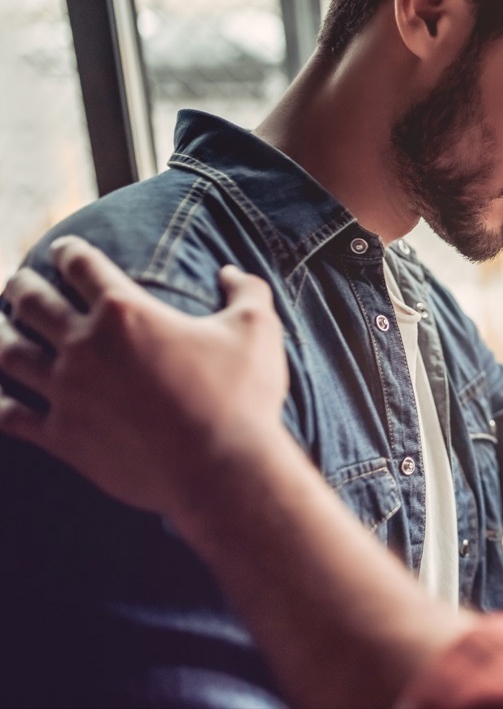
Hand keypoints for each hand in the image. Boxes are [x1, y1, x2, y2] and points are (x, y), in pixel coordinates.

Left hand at [0, 236, 286, 515]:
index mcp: (126, 311)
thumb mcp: (258, 329)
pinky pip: (12, 416)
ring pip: (9, 355)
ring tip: (2, 331)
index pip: (81, 265)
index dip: (70, 251)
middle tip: (19, 284)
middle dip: (22, 286)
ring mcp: (68, 394)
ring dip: (2, 337)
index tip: (65, 249)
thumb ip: (246, 290)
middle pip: (31, 302)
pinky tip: (2, 399)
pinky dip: (2, 404)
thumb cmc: (243, 396)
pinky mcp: (64, 438)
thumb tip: (231, 272)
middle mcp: (85, 346)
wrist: (224, 471)